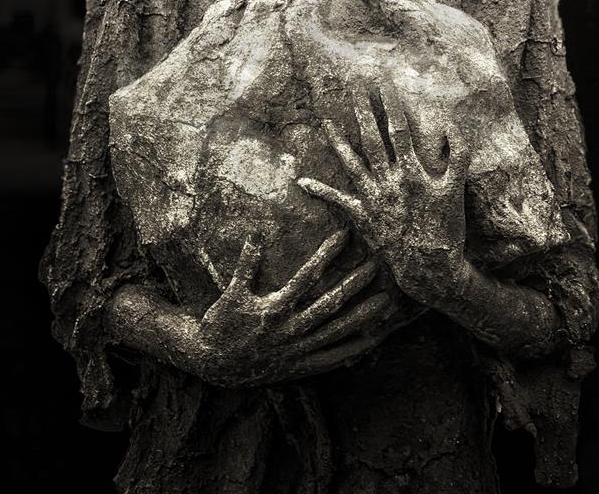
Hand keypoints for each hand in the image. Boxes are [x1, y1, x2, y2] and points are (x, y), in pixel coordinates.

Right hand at [109, 229, 396, 387]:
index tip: (345, 235)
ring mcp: (298, 351)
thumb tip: (255, 232)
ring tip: (386, 302)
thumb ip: (246, 264)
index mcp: (274, 309)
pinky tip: (373, 340)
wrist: (211, 366)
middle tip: (377, 266)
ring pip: (337, 331)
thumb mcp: (231, 293)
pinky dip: (353, 350)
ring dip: (363, 316)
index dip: (326, 254)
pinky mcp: (301, 367)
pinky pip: (333, 359)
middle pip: (330, 304)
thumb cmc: (220, 325)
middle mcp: (290, 330)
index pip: (307, 276)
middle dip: (355, 283)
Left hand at [297, 84, 471, 308]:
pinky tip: (302, 181)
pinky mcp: (362, 216)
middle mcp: (387, 181)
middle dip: (363, 110)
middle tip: (353, 87)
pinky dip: (320, 191)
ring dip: (338, 140)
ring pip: (351, 162)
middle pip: (372, 138)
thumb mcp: (457, 190)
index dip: (391, 104)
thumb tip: (452, 124)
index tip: (384, 82)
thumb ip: (459, 156)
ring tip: (326, 121)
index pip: (398, 129)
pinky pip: (338, 201)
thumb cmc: (446, 229)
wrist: (429, 267)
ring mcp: (372, 198)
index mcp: (410, 171)